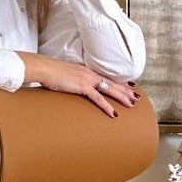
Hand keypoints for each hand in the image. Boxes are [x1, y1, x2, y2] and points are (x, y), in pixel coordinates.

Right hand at [16, 54, 138, 117]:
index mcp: (88, 70)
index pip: (108, 76)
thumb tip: (75, 84)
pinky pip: (98, 98)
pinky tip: (114, 113)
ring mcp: (88, 80)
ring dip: (122, 97)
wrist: (45, 68)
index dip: (120, 82)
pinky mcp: (82, 87)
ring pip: (110, 89)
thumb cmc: (52, 72)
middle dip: (126, 90)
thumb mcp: (67, 74)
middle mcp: (91, 73)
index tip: (130, 86)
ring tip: (131, 104)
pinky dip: (107, 106)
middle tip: (136, 97)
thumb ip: (74, 79)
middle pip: (113, 82)